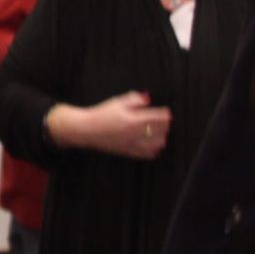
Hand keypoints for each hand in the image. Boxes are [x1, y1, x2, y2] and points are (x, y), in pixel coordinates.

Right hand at [49, 90, 171, 159]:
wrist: (87, 130)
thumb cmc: (101, 114)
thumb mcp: (117, 101)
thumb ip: (134, 99)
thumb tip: (147, 99)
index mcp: (133, 119)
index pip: (158, 118)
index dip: (165, 114)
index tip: (167, 112)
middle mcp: (136, 133)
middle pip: (161, 131)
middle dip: (165, 125)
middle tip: (164, 120)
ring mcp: (134, 144)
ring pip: (158, 144)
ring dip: (162, 137)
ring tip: (159, 132)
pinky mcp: (130, 152)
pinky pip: (149, 154)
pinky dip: (155, 150)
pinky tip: (153, 145)